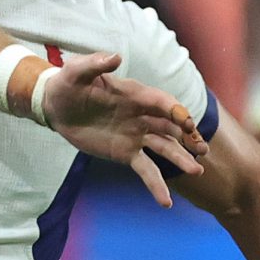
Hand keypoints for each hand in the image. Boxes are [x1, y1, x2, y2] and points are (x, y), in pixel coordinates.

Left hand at [36, 52, 208, 207]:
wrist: (57, 107)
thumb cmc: (68, 85)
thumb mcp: (75, 72)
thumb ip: (95, 64)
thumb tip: (115, 57)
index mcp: (134, 94)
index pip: (161, 102)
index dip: (175, 111)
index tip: (186, 123)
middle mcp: (141, 115)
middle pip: (171, 126)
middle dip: (188, 137)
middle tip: (202, 149)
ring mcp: (137, 135)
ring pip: (165, 147)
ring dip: (181, 158)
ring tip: (197, 172)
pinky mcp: (127, 153)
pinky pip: (146, 169)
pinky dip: (156, 185)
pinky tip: (166, 202)